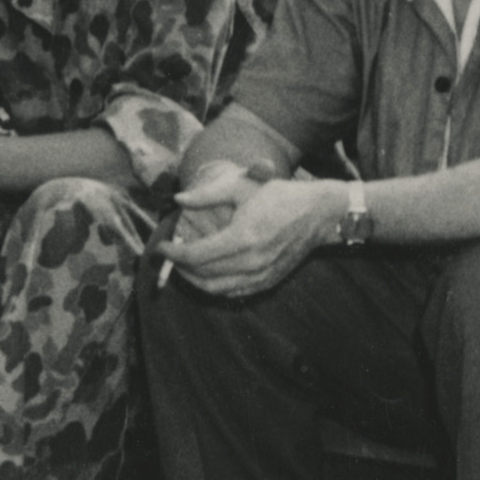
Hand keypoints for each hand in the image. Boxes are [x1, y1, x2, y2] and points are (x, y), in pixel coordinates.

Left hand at [159, 167, 336, 301]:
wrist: (319, 213)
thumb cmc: (281, 196)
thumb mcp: (243, 187)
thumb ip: (207, 194)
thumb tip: (178, 200)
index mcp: (243, 237)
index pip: (195, 255)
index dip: (173, 252)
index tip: (160, 245)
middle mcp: (251, 262)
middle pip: (202, 274)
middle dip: (180, 265)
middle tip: (170, 254)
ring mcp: (261, 275)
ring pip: (215, 288)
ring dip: (194, 279)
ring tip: (184, 265)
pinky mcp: (268, 281)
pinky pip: (233, 293)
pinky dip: (215, 286)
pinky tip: (207, 273)